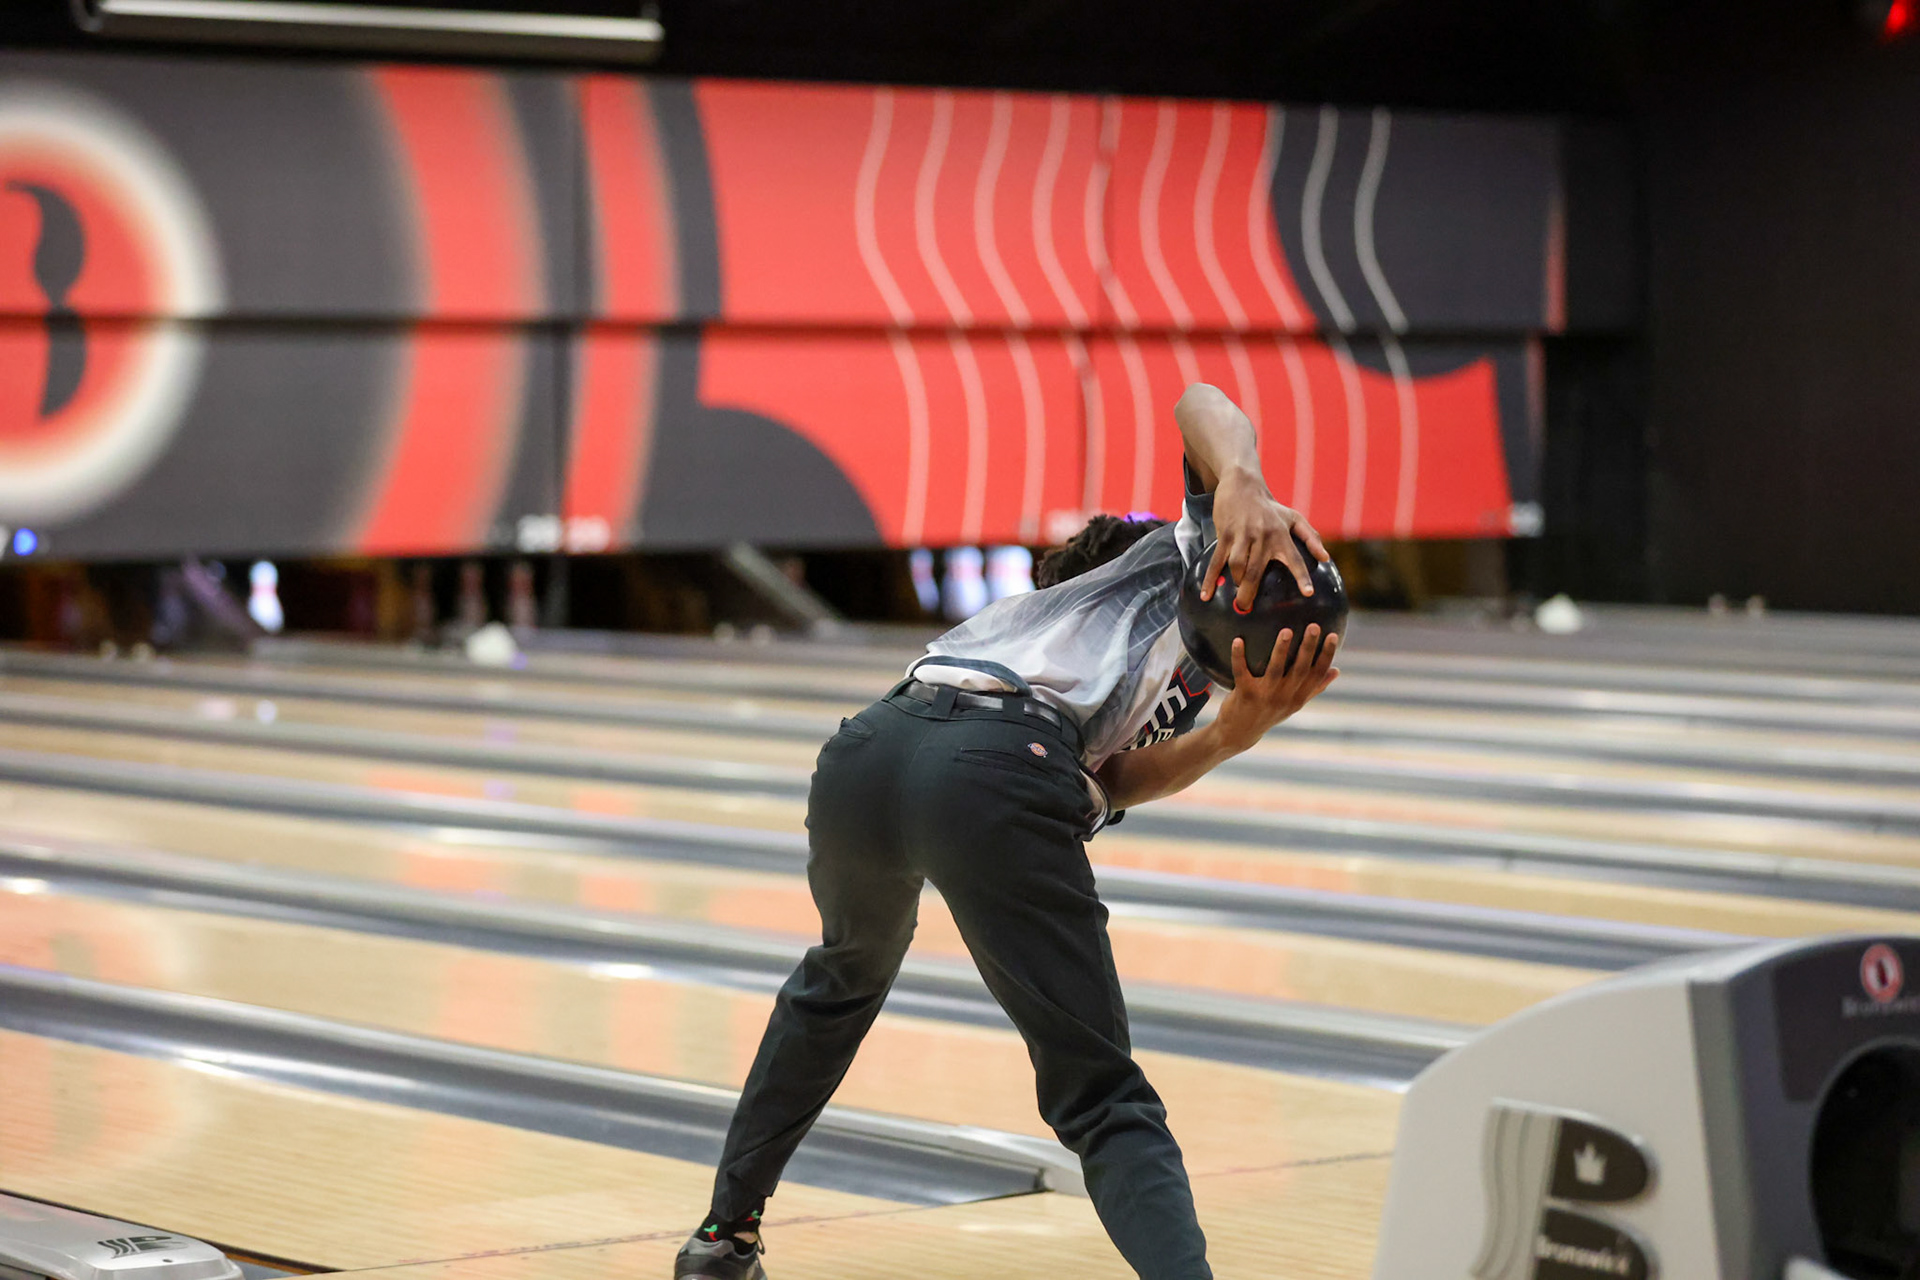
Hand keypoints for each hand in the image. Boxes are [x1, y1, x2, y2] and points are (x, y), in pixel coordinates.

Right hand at [1201, 467, 1330, 609]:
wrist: (1243, 485)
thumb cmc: (1270, 507)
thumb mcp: (1294, 518)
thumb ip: (1311, 538)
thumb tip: (1325, 558)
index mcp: (1281, 535)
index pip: (1294, 558)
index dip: (1302, 576)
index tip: (1308, 593)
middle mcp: (1262, 536)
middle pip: (1255, 571)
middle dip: (1250, 593)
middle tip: (1247, 609)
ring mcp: (1242, 536)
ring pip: (1237, 566)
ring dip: (1235, 584)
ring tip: (1236, 598)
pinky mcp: (1225, 535)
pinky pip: (1216, 561)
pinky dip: (1210, 579)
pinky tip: (1206, 595)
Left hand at [1211, 624, 1339, 750]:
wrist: (1239, 734)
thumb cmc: (1268, 713)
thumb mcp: (1293, 704)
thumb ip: (1314, 688)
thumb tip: (1336, 670)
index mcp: (1298, 698)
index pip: (1317, 674)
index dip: (1326, 655)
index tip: (1333, 635)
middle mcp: (1284, 698)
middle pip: (1300, 670)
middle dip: (1308, 647)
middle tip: (1313, 626)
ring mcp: (1265, 697)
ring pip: (1275, 670)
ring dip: (1281, 650)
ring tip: (1286, 631)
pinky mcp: (1245, 694)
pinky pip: (1241, 672)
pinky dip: (1238, 657)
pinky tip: (1238, 641)